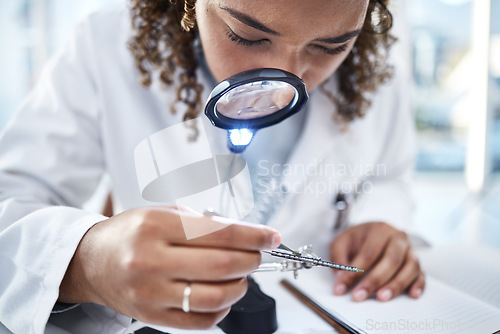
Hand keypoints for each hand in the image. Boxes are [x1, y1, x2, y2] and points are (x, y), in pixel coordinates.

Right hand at [59, 206, 280, 328]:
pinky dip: (222, 309)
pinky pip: (201, 321)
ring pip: (216, 296)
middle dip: (252, 259)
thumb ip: (201, 222)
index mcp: (156, 227)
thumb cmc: (130, 234)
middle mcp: (151, 260)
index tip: (271, 236)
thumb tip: (243, 234)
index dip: (253, 235)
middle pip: (222, 264)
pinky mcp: (152, 316)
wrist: (92, 261)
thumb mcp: (161, 213)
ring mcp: (151, 293)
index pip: (219, 232)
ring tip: (241, 275)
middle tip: (258, 254)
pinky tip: (223, 295)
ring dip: (241, 285)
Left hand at [329, 222, 424, 301]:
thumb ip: (338, 257)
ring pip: (409, 267)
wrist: (372, 232)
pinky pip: (421, 274)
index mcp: (379, 229)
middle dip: (374, 280)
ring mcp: (410, 250)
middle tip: (360, 295)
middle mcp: (398, 238)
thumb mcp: (341, 242)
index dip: (356, 271)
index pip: (369, 252)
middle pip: (391, 260)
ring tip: (382, 297)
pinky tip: (412, 295)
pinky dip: (418, 285)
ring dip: (396, 285)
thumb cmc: (357, 239)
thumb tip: (341, 277)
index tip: (342, 286)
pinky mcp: (416, 263)